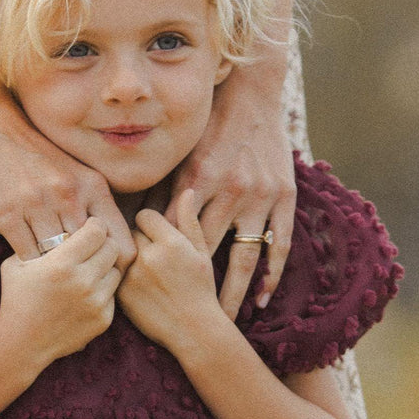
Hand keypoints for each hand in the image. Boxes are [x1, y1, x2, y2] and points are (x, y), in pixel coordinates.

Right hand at [0, 88, 136, 271]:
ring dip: (54, 273)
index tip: (102, 276)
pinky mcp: (8, 215)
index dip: (116, 269)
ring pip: (58, 260)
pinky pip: (28, 257)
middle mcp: (70, 196)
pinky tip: (27, 267)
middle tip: (78, 287)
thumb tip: (107, 244)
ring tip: (52, 281)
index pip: (120, 244)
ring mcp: (39, 206)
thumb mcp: (70, 170)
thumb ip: (90, 202)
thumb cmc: (27, 152)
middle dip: (85, 275)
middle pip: (91, 257)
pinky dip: (29, 266)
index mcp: (92, 186)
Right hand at [0, 217, 121, 372]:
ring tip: (88, 271)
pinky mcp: (103, 319)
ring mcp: (96, 302)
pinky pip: (113, 294)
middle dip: (102, 244)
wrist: (22, 343)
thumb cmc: (16, 298)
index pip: (97, 230)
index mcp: (62, 263)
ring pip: (117, 270)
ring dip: (105, 267)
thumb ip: (40, 241)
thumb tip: (60, 220)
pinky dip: (103, 291)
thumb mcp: (17, 263)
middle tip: (91, 248)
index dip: (93, 226)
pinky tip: (85, 293)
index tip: (87, 229)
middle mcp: (83, 281)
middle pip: (112, 247)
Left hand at [117, 190, 225, 356]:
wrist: (194, 330)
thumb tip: (186, 191)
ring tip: (145, 270)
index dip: (150, 224)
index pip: (144, 215)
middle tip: (150, 254)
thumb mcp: (201, 253)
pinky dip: (121, 274)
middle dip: (139, 239)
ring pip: (120, 252)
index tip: (156, 234)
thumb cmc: (201, 289)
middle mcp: (150, 256)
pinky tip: (137, 284)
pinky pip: (114, 272)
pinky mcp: (121, 293)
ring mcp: (133, 276)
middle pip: (130, 232)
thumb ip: (189, 221)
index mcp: (172, 243)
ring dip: (129, 256)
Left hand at [165, 67, 297, 317]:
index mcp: (199, 180)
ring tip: (226, 322)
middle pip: (209, 254)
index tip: (154, 296)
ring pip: (245, 257)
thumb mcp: (184, 154)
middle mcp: (230, 190)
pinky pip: (278, 245)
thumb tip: (134, 222)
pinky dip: (271, 275)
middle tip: (185, 323)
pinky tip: (262, 300)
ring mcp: (260, 197)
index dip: (165, 267)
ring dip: (236, 294)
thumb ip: (164, 188)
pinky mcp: (284, 199)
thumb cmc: (210, 125)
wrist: (254, 95)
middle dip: (198, 290)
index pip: (177, 235)